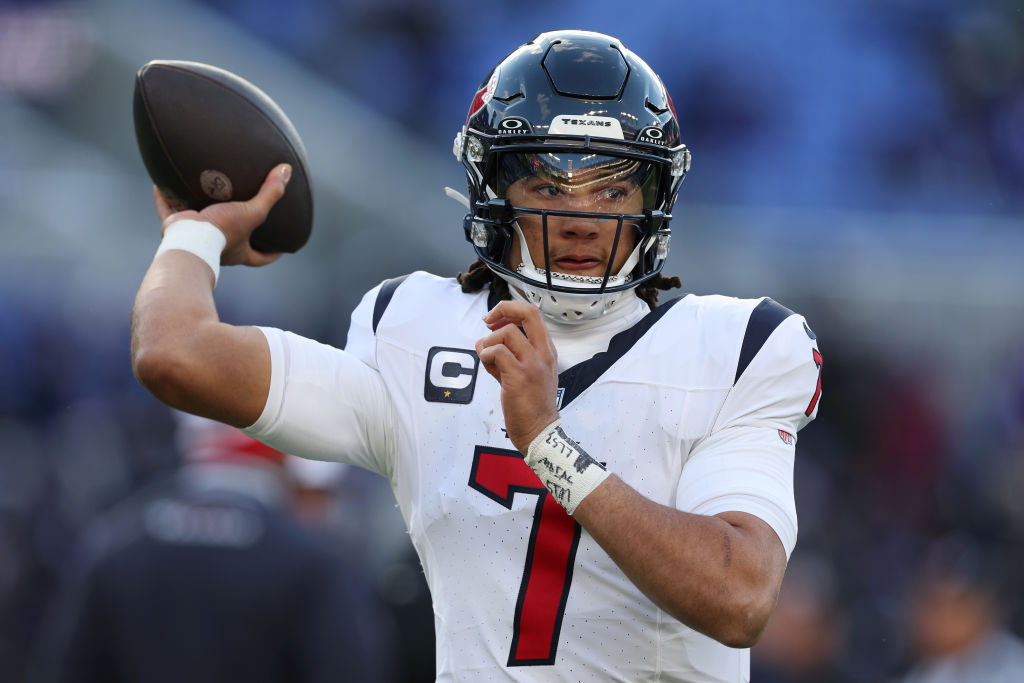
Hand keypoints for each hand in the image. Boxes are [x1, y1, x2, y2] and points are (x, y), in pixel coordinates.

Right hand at [153, 163, 290, 266]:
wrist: (189, 240)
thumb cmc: (223, 231)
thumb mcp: (252, 212)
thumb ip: (271, 193)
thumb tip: (287, 170)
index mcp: (238, 250)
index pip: (259, 258)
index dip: (270, 254)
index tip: (280, 250)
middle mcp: (217, 248)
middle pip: (229, 243)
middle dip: (234, 233)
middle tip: (239, 218)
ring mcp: (194, 238)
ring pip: (197, 226)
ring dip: (198, 212)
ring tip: (200, 195)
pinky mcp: (174, 228)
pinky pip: (167, 211)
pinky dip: (163, 198)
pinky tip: (159, 184)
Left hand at [476, 300, 559, 452]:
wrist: (540, 432)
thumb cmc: (531, 406)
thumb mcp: (525, 374)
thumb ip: (506, 356)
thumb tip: (484, 341)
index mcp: (547, 350)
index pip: (533, 314)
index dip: (511, 309)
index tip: (495, 319)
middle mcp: (543, 353)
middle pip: (528, 312)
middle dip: (503, 309)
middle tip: (488, 321)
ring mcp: (533, 364)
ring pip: (507, 333)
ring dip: (489, 343)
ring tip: (488, 359)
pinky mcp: (519, 376)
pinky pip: (497, 352)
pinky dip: (486, 356)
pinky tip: (488, 366)